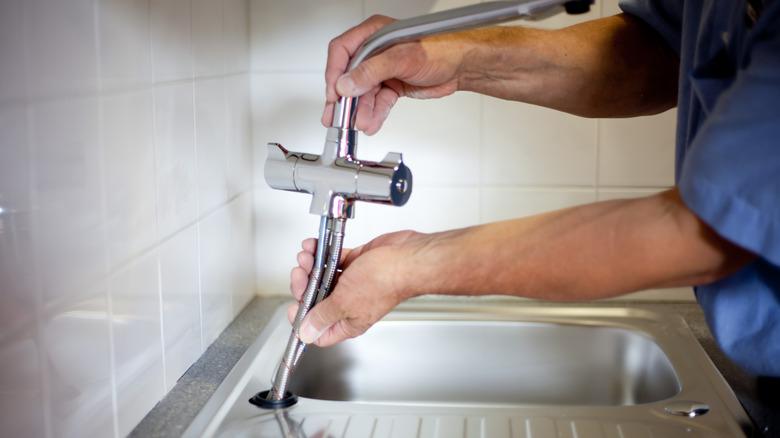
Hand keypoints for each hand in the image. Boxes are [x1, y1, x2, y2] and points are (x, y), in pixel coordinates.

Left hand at [288, 230, 426, 345]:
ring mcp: (352, 283)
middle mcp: (349, 304)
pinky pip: (332, 260)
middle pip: (316, 300)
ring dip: (310, 266)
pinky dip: (321, 253)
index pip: (320, 331)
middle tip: (300, 274)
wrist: (406, 257)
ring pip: (322, 277)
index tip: (293, 306)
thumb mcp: (345, 303)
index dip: (303, 322)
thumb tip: (306, 333)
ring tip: (307, 256)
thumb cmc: (386, 282)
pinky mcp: (356, 264)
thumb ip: (322, 316)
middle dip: (304, 285)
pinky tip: (314, 246)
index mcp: (348, 322)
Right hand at [322, 15, 472, 133]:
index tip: (335, 94)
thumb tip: (346, 83)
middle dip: (345, 99)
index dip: (335, 73)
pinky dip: (375, 113)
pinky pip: (378, 101)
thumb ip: (371, 71)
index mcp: (373, 34)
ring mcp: (383, 69)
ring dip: (361, 110)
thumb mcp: (402, 58)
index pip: (342, 51)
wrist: (462, 66)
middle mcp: (375, 51)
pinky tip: (371, 122)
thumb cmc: (441, 49)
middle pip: (350, 76)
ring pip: (364, 92)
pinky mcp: (392, 85)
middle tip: (337, 117)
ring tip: (360, 123)